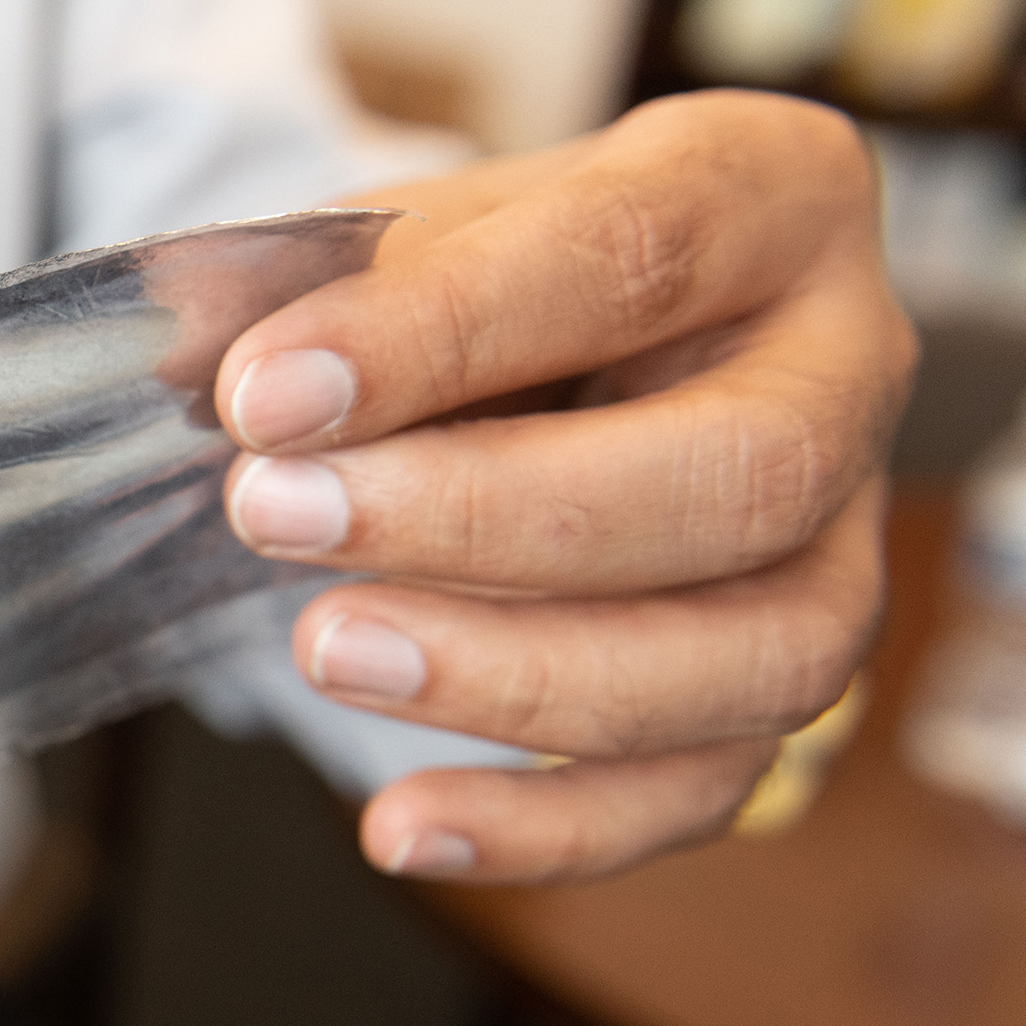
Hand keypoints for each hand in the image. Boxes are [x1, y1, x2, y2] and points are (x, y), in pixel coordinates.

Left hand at [216, 90, 913, 880]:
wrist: (546, 356)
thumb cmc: (488, 287)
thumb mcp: (402, 238)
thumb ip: (302, 279)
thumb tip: (179, 329)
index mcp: (765, 195)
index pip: (635, 255)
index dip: (441, 335)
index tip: (264, 391)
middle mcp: (846, 368)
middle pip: (739, 473)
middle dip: (490, 515)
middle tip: (276, 517)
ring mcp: (840, 542)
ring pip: (761, 653)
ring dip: (526, 673)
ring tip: (327, 649)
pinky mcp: (783, 689)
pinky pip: (706, 790)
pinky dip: (551, 829)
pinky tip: (401, 829)